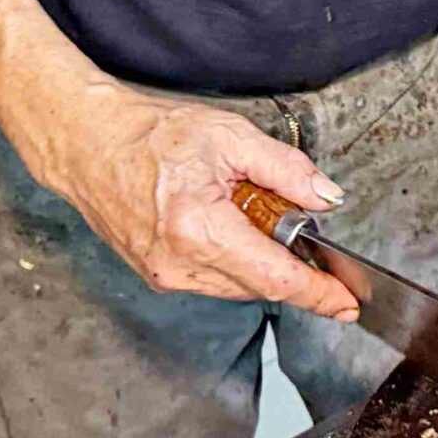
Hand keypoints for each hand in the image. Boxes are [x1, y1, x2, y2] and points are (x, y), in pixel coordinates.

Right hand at [45, 81, 361, 319]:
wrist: (89, 143)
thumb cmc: (151, 135)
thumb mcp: (229, 136)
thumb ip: (285, 169)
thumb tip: (325, 198)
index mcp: (200, 230)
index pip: (277, 279)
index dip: (319, 294)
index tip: (348, 302)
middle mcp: (181, 265)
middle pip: (261, 285)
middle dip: (291, 265)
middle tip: (298, 227)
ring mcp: (166, 276)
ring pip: (238, 285)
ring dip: (260, 260)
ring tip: (247, 211)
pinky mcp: (158, 276)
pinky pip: (214, 280)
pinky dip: (233, 259)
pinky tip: (226, 224)